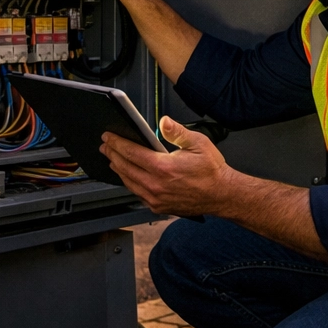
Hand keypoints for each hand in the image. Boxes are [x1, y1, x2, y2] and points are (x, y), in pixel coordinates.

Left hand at [100, 117, 234, 216]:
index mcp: (163, 167)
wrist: (221, 194)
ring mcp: (155, 198)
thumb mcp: (198, 143)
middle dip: (112, 154)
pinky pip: (137, 193)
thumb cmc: (212, 171)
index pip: (131, 153)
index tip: (108, 137)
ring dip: (118, 169)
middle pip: (125, 167)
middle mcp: (156, 184)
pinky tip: (129, 175)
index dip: (117, 143)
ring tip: (113, 159)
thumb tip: (163, 122)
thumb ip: (177, 132)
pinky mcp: (158, 206)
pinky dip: (129, 182)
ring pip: (128, 182)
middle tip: (105, 146)